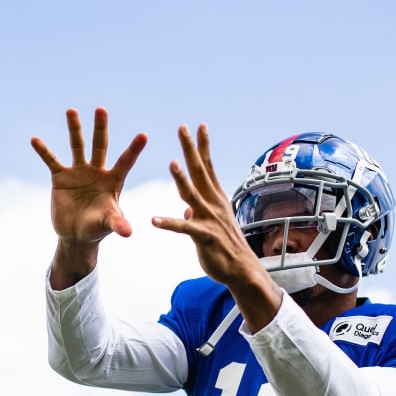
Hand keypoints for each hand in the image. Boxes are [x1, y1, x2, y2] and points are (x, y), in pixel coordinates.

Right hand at [31, 107, 146, 244]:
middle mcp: (96, 171)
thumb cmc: (97, 228)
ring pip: (77, 146)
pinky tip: (35, 140)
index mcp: (113, 181)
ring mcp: (78, 172)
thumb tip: (129, 233)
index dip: (133, 150)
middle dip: (101, 128)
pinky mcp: (60, 177)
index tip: (144, 135)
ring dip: (75, 129)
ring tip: (72, 110)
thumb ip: (117, 224)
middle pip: (100, 146)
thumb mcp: (107, 224)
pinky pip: (51, 161)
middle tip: (101, 109)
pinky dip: (44, 151)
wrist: (76, 235)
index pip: (125, 162)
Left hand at [153, 123, 281, 328]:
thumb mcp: (210, 224)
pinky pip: (184, 229)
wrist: (241, 270)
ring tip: (171, 163)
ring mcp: (209, 219)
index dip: (202, 146)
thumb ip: (197, 213)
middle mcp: (213, 203)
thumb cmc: (224, 247)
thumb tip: (187, 209)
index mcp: (215, 197)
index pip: (207, 166)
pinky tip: (154, 221)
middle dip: (190, 149)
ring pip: (193, 194)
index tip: (198, 125)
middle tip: (182, 128)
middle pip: (199, 171)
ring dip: (182, 179)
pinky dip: (169, 223)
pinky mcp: (204, 237)